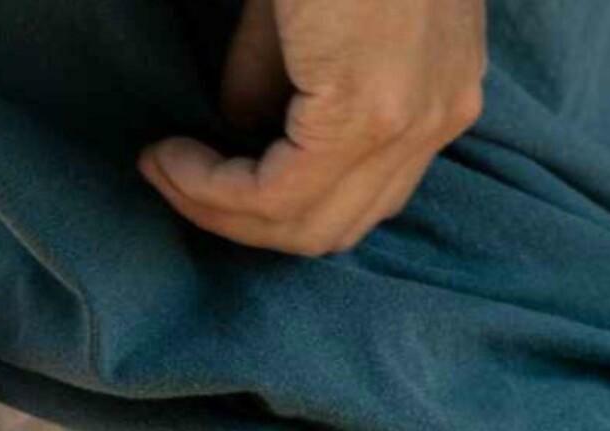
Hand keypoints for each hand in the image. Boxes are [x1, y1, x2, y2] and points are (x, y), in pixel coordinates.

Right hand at [139, 0, 485, 254]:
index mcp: (441, 91)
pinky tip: (174, 157)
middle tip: (173, 178)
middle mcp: (441, 116)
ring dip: (222, 211)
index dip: (266, 206)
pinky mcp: (372, 110)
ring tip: (168, 167)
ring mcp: (414, 118)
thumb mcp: (303, 15)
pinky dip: (216, 190)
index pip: (354, 199)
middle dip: (241, 222)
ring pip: (307, 227)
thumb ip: (278, 82)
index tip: (192, 169)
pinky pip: (282, 195)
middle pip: (332, 230)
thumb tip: (241, 135)